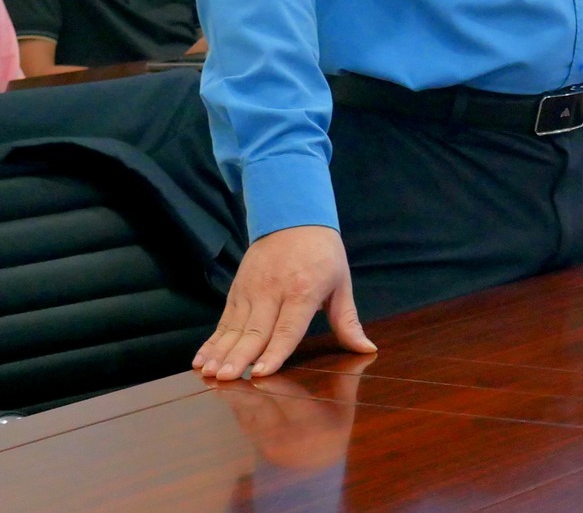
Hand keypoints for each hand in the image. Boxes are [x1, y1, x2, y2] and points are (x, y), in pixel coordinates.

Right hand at [193, 225, 373, 381]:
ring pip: (234, 328)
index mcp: (304, 291)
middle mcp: (274, 291)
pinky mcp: (237, 291)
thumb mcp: (341, 283)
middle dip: (240, 357)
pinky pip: (223, 321)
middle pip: (256, 330)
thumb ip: (347, 320)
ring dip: (221, 352)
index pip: (288, 327)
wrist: (293, 217)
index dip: (275, 351)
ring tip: (211, 374)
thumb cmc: (323, 254)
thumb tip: (367, 348)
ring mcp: (251, 291)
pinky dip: (211, 341)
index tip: (261, 372)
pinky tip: (200, 360)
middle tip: (227, 379)